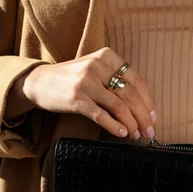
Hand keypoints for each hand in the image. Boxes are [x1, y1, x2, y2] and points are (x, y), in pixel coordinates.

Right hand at [5, 47, 156, 138]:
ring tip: (136, 135)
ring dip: (131, 124)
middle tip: (149, 132)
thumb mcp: (94, 70)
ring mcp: (86, 82)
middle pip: (131, 95)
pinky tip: (121, 133)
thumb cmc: (71, 79)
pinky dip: (115, 126)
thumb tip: (142, 107)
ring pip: (119, 106)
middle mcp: (97, 66)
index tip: (153, 117)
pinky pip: (101, 115)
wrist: (39, 82)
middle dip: (143, 117)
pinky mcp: (76, 99)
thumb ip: (115, 81)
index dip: (148, 102)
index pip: (137, 81)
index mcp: (106, 56)